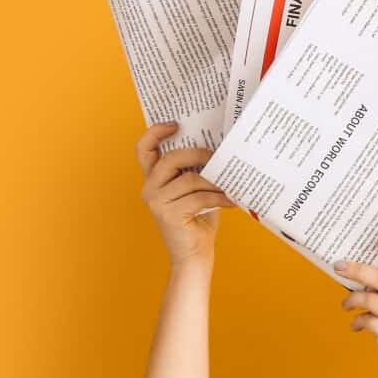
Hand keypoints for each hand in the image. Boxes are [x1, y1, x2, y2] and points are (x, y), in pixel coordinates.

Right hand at [136, 122, 232, 267]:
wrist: (195, 254)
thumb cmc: (199, 217)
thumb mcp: (197, 187)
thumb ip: (197, 168)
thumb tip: (220, 143)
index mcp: (154, 178)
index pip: (144, 150)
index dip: (155, 133)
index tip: (175, 123)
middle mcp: (149, 188)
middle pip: (171, 158)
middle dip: (198, 154)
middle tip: (219, 156)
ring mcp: (156, 202)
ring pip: (190, 179)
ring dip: (215, 181)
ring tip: (232, 183)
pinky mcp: (168, 215)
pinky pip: (199, 197)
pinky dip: (219, 197)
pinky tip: (233, 200)